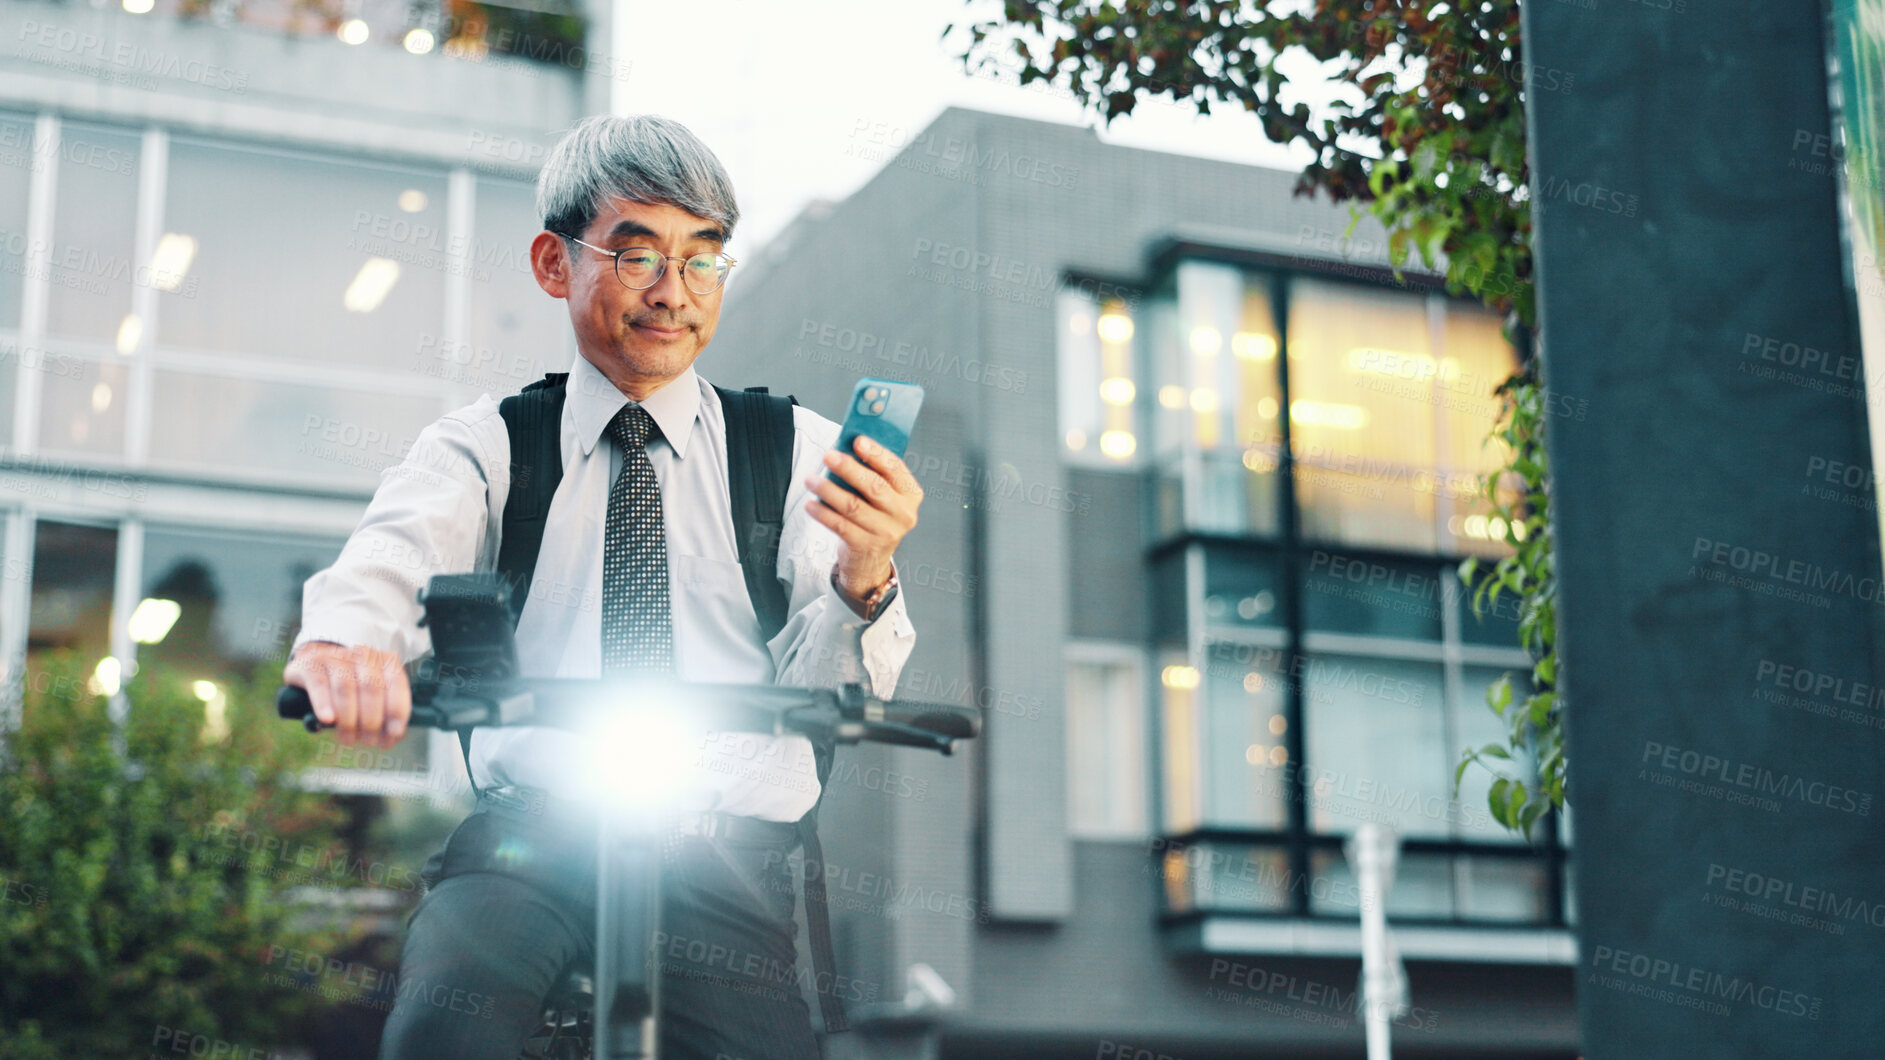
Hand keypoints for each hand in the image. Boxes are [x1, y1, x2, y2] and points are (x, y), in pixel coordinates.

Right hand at [282, 641, 411, 748]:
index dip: (397, 710)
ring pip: (346, 687)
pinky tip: (327, 720)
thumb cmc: (351, 690)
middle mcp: (362, 655)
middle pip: (371, 688)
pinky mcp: (311, 665)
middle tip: (368, 741)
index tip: (394, 733)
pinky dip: (324, 704)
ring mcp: (335, 658)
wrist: (313, 668)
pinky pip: (319, 685)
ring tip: (348, 738)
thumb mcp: (372, 698)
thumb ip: (385, 713)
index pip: (397, 683)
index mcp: (384, 661)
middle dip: (372, 720)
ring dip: (348, 719)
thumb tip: (393, 735)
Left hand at [803, 435, 922, 608]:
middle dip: (848, 468)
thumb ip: (873, 474)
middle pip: (874, 486)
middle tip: (828, 456)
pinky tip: (810, 504)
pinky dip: (823, 513)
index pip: (895, 468)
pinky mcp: (866, 546)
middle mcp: (903, 514)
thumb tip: (846, 449)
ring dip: (828, 490)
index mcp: (911, 494)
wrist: (871, 560)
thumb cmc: (875, 519)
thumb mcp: (883, 497)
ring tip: (811, 480)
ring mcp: (886, 532)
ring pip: (853, 506)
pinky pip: (841, 525)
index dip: (876, 453)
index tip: (858, 440)